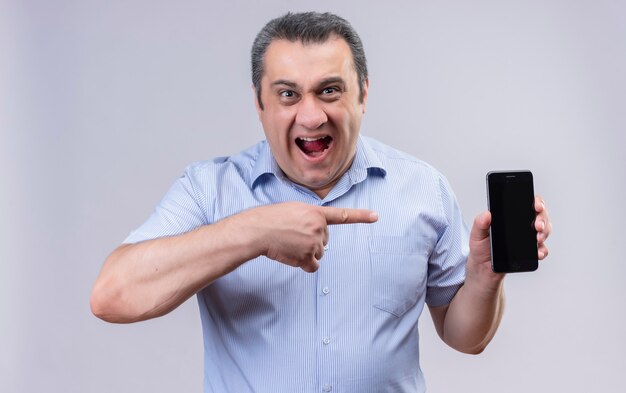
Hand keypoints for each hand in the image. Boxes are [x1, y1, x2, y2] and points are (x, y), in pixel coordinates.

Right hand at [244, 202, 377, 271]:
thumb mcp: (294, 210)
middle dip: (312, 241)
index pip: (343, 215)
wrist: (259, 229)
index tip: (376, 216)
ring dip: (306, 253)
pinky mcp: (307, 256)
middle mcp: (319, 227)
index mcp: (316, 213)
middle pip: (325, 241)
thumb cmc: (271, 219)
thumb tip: (317, 236)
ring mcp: (314, 242)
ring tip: (289, 244)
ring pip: (318, 254)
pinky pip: (313, 266)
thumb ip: (309, 218)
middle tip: (293, 236)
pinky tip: (292, 257)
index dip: (361, 216)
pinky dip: (304, 265)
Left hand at [467, 195, 551, 284]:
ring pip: (545, 230)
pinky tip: (537, 253)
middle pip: (540, 216)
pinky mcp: (530, 252)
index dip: (536, 202)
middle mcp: (520, 226)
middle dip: (542, 219)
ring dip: (545, 233)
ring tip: (537, 238)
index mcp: (509, 218)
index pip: (526, 204)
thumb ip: (479, 224)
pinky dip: (542, 250)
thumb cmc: (480, 249)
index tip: (536, 206)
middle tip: (537, 226)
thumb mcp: (477, 235)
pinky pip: (542, 249)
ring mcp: (527, 238)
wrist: (484, 270)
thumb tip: (487, 214)